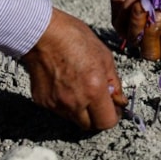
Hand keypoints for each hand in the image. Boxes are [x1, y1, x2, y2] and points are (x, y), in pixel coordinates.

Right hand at [21, 8, 127, 129]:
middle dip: (98, 117)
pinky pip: (59, 110)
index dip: (113, 116)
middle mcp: (74, 102)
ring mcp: (56, 103)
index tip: (114, 108)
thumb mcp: (105, 58)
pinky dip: (66, 103)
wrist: (41, 33)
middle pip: (90, 126)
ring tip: (81, 88)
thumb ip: (114, 83)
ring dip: (82, 110)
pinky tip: (66, 84)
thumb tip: (119, 100)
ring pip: (74, 119)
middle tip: (100, 102)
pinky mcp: (42, 101)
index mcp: (94, 90)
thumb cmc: (75, 39)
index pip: (107, 122)